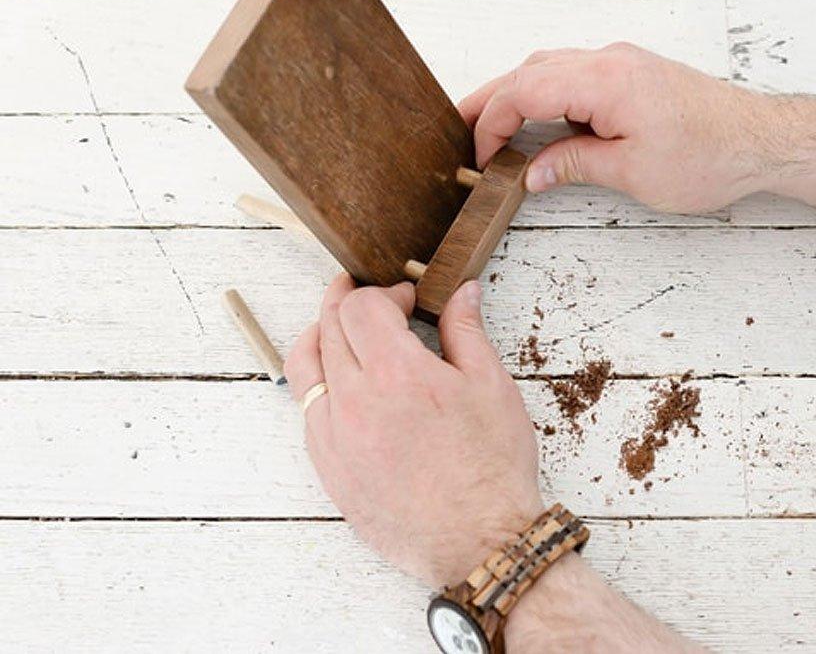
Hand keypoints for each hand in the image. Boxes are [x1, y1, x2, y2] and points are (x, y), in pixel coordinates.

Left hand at [284, 274, 544, 587]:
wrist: (479, 542)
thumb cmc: (492, 470)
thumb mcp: (491, 387)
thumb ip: (467, 332)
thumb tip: (461, 293)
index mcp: (398, 374)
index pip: (361, 307)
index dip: (384, 292)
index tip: (405, 299)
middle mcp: (356, 402)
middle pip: (329, 329)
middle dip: (348, 302)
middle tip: (368, 298)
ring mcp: (334, 438)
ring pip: (304, 368)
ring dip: (320, 338)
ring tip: (339, 330)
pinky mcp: (328, 469)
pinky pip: (307, 412)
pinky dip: (319, 385)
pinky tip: (343, 384)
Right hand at [459, 42, 772, 213]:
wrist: (761, 141)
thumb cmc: (710, 156)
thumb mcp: (631, 172)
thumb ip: (573, 165)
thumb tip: (531, 172)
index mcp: (605, 81)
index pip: (525, 91)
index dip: (492, 122)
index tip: (480, 155)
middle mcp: (610, 61)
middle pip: (530, 70)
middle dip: (491, 100)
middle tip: (463, 129)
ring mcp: (622, 63)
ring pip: (550, 67)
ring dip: (518, 94)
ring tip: (493, 125)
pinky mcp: (633, 73)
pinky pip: (574, 73)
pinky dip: (546, 93)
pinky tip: (540, 119)